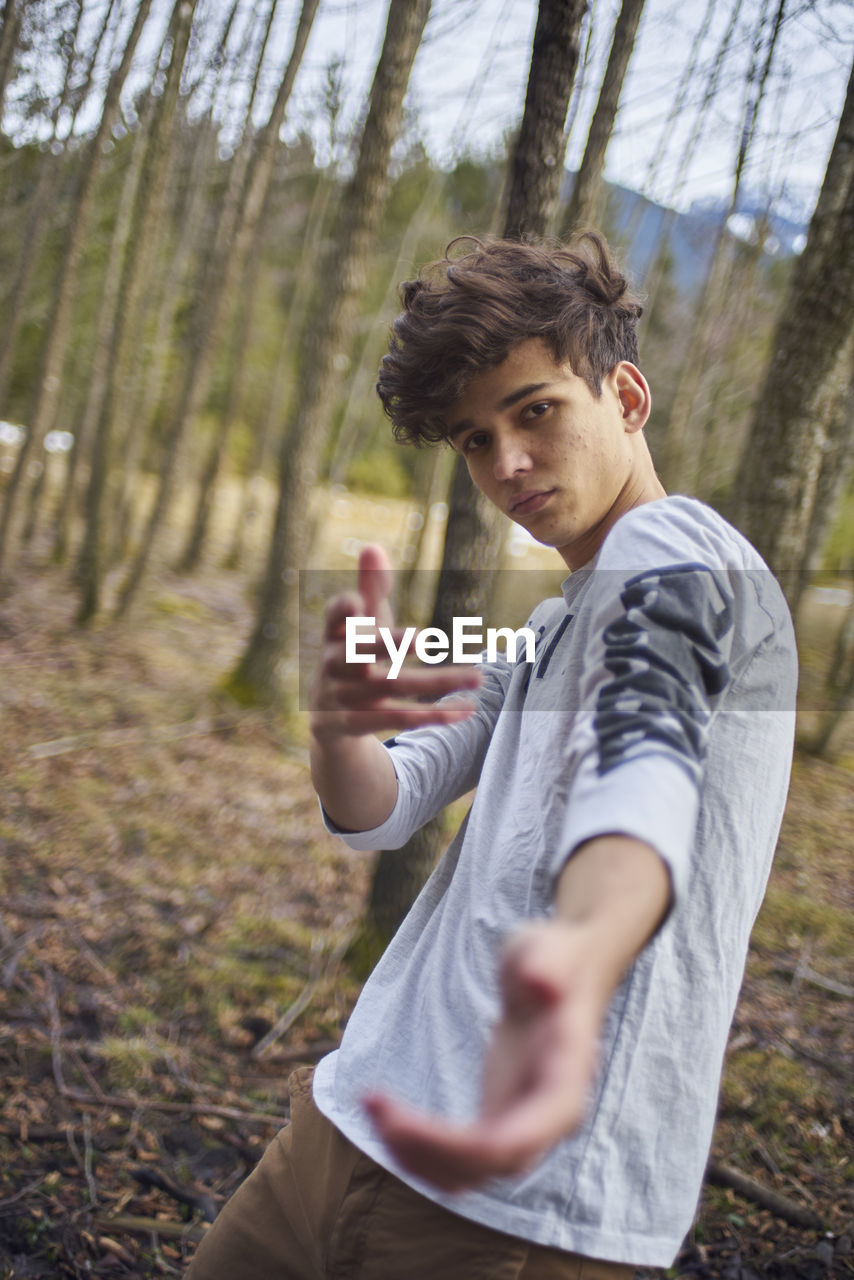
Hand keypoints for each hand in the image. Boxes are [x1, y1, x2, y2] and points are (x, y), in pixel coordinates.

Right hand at [310, 543, 480, 738]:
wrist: (329, 718)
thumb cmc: (353, 656)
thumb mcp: (362, 624)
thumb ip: (370, 588)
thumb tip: (372, 546)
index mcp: (334, 633)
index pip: (333, 616)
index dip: (342, 610)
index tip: (357, 602)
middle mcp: (333, 664)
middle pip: (360, 653)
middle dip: (389, 644)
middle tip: (422, 638)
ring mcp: (342, 696)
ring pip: (393, 687)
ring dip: (437, 682)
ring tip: (477, 677)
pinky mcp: (356, 724)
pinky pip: (397, 719)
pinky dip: (433, 715)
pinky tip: (466, 709)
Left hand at [364, 919, 607, 1191]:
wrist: (562, 972)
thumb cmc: (557, 959)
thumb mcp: (550, 950)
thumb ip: (550, 965)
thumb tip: (543, 981)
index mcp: (564, 1089)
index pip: (512, 1143)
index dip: (451, 1144)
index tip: (396, 1118)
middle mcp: (548, 1121)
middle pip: (487, 1165)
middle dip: (426, 1150)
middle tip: (373, 1108)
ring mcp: (523, 1126)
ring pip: (470, 1173)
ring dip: (417, 1156)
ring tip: (372, 1109)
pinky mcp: (500, 1120)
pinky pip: (461, 1159)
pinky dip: (422, 1150)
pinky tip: (387, 1119)